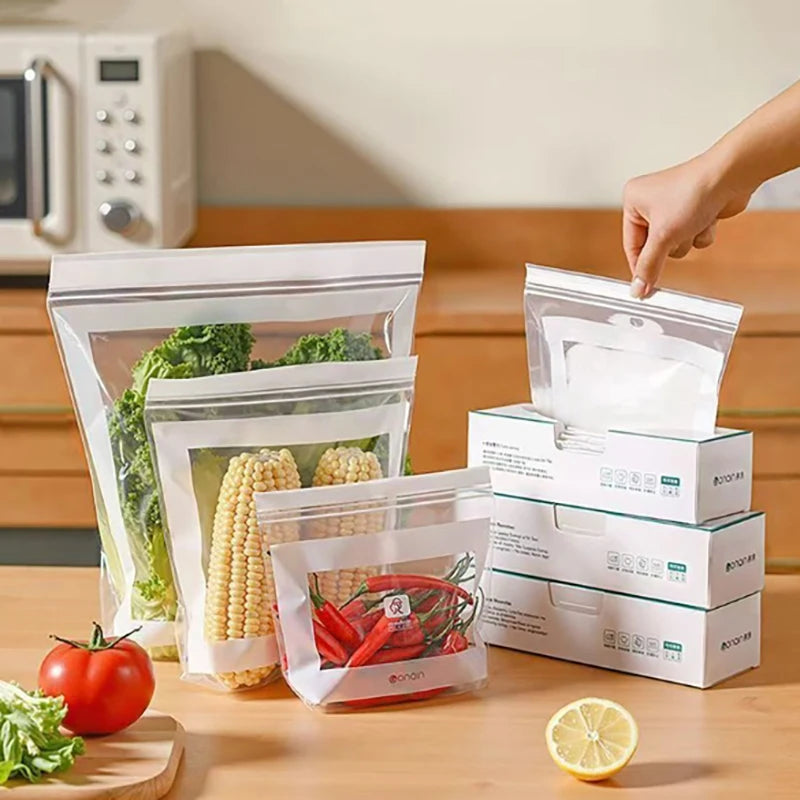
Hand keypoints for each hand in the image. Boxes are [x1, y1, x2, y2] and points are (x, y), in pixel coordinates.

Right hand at [622, 155, 751, 297]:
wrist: (732, 175)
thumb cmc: (693, 192)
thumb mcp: (663, 236)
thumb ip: (648, 266)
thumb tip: (638, 289)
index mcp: (633, 200)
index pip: (631, 244)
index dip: (639, 266)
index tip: (643, 288)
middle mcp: (651, 203)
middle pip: (654, 247)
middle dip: (670, 245)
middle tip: (676, 236)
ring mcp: (674, 208)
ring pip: (675, 245)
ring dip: (687, 240)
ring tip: (694, 222)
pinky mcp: (695, 212)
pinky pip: (693, 238)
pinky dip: (701, 233)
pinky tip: (708, 218)